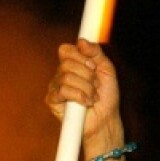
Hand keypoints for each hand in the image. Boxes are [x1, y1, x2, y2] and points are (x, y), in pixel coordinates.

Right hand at [45, 38, 125, 160]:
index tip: (93, 67)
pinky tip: (86, 103)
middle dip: (87, 75)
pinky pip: (62, 91)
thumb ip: (95, 52)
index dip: (80, 56)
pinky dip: (79, 96)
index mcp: (73, 64)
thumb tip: (81, 41)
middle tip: (95, 86)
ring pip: (66, 77)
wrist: (106, 119)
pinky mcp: (52, 101)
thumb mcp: (106, 69)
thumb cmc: (106, 96)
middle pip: (66, 63)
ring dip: (86, 88)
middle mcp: (61, 74)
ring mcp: (55, 87)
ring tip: (93, 96)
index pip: (65, 50)